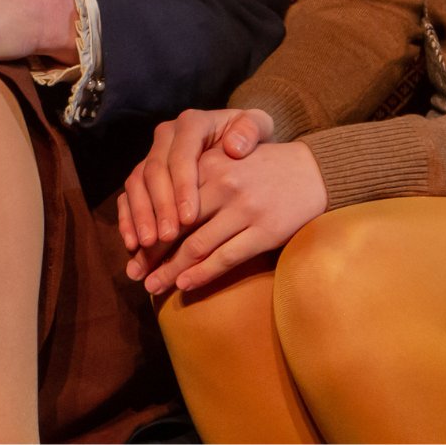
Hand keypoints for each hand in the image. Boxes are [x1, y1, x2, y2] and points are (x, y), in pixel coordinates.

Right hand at [117, 107, 274, 255]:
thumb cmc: (250, 140)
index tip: (190, 217)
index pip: (182, 153)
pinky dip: (128, 220)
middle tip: (168, 238)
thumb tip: (234, 146)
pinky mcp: (143, 176)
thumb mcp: (258, 127)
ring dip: (141, 216)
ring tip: (148, 245)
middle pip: (155, 170)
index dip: (182, 185)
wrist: (240, 145)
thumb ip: (251, 130)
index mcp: (192, 123)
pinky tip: (133, 244)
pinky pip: (128, 197)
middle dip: (160, 206)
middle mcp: (166, 137)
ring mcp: (152, 156)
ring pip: (137, 184)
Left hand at [134, 141, 327, 294]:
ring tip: (153, 286)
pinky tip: (185, 285)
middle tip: (135, 274)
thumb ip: (195, 178)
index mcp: (209, 164)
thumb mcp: (226, 159)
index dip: (147, 227)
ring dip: (171, 271)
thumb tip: (157, 210)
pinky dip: (201, 275)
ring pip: (196, 247)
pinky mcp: (264, 231)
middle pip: (175, 227)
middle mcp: (224, 185)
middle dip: (152, 254)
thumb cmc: (261, 169)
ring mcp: (244, 209)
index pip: (168, 200)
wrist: (313, 171)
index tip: (132, 248)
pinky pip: (225, 258)